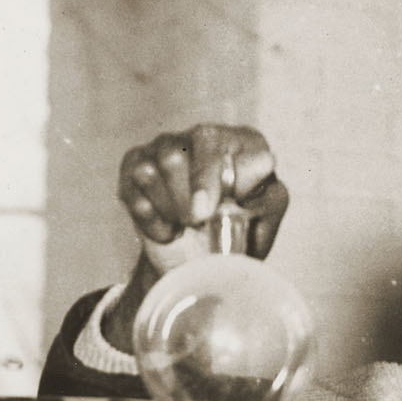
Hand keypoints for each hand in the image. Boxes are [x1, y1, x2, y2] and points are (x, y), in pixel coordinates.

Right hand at [103, 125, 289, 350]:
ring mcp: (165, 147)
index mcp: (240, 143)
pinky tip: (167, 229)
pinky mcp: (136, 166)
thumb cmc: (241, 234)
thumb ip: (268, 192)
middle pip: (174, 156)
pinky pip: (132, 191)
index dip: (206, 177)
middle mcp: (201, 137)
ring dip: (169, 209)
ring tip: (186, 224)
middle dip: (182, 199)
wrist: (205, 263)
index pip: (214, 142)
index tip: (205, 212)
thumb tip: (265, 161)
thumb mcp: (264, 221)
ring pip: (150, 172)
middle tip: (196, 222)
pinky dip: (151, 219)